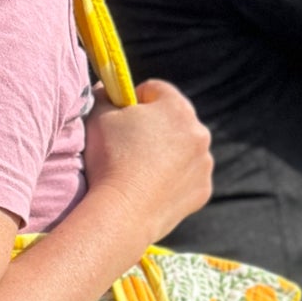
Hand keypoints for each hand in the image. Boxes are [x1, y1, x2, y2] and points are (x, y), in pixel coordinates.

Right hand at [84, 78, 212, 240]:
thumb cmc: (109, 159)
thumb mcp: (98, 116)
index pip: (155, 90)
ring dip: (167, 154)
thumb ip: (105, 95)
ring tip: (140, 172)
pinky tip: (152, 189)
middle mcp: (199, 132)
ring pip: (183, 150)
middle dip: (154, 128)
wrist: (123, 212)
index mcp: (176, 107)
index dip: (134, 101)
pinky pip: (188, 177)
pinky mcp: (203, 190)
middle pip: (174, 120)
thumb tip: (107, 88)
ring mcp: (204, 163)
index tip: (121, 119)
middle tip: (128, 147)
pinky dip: (174, 180)